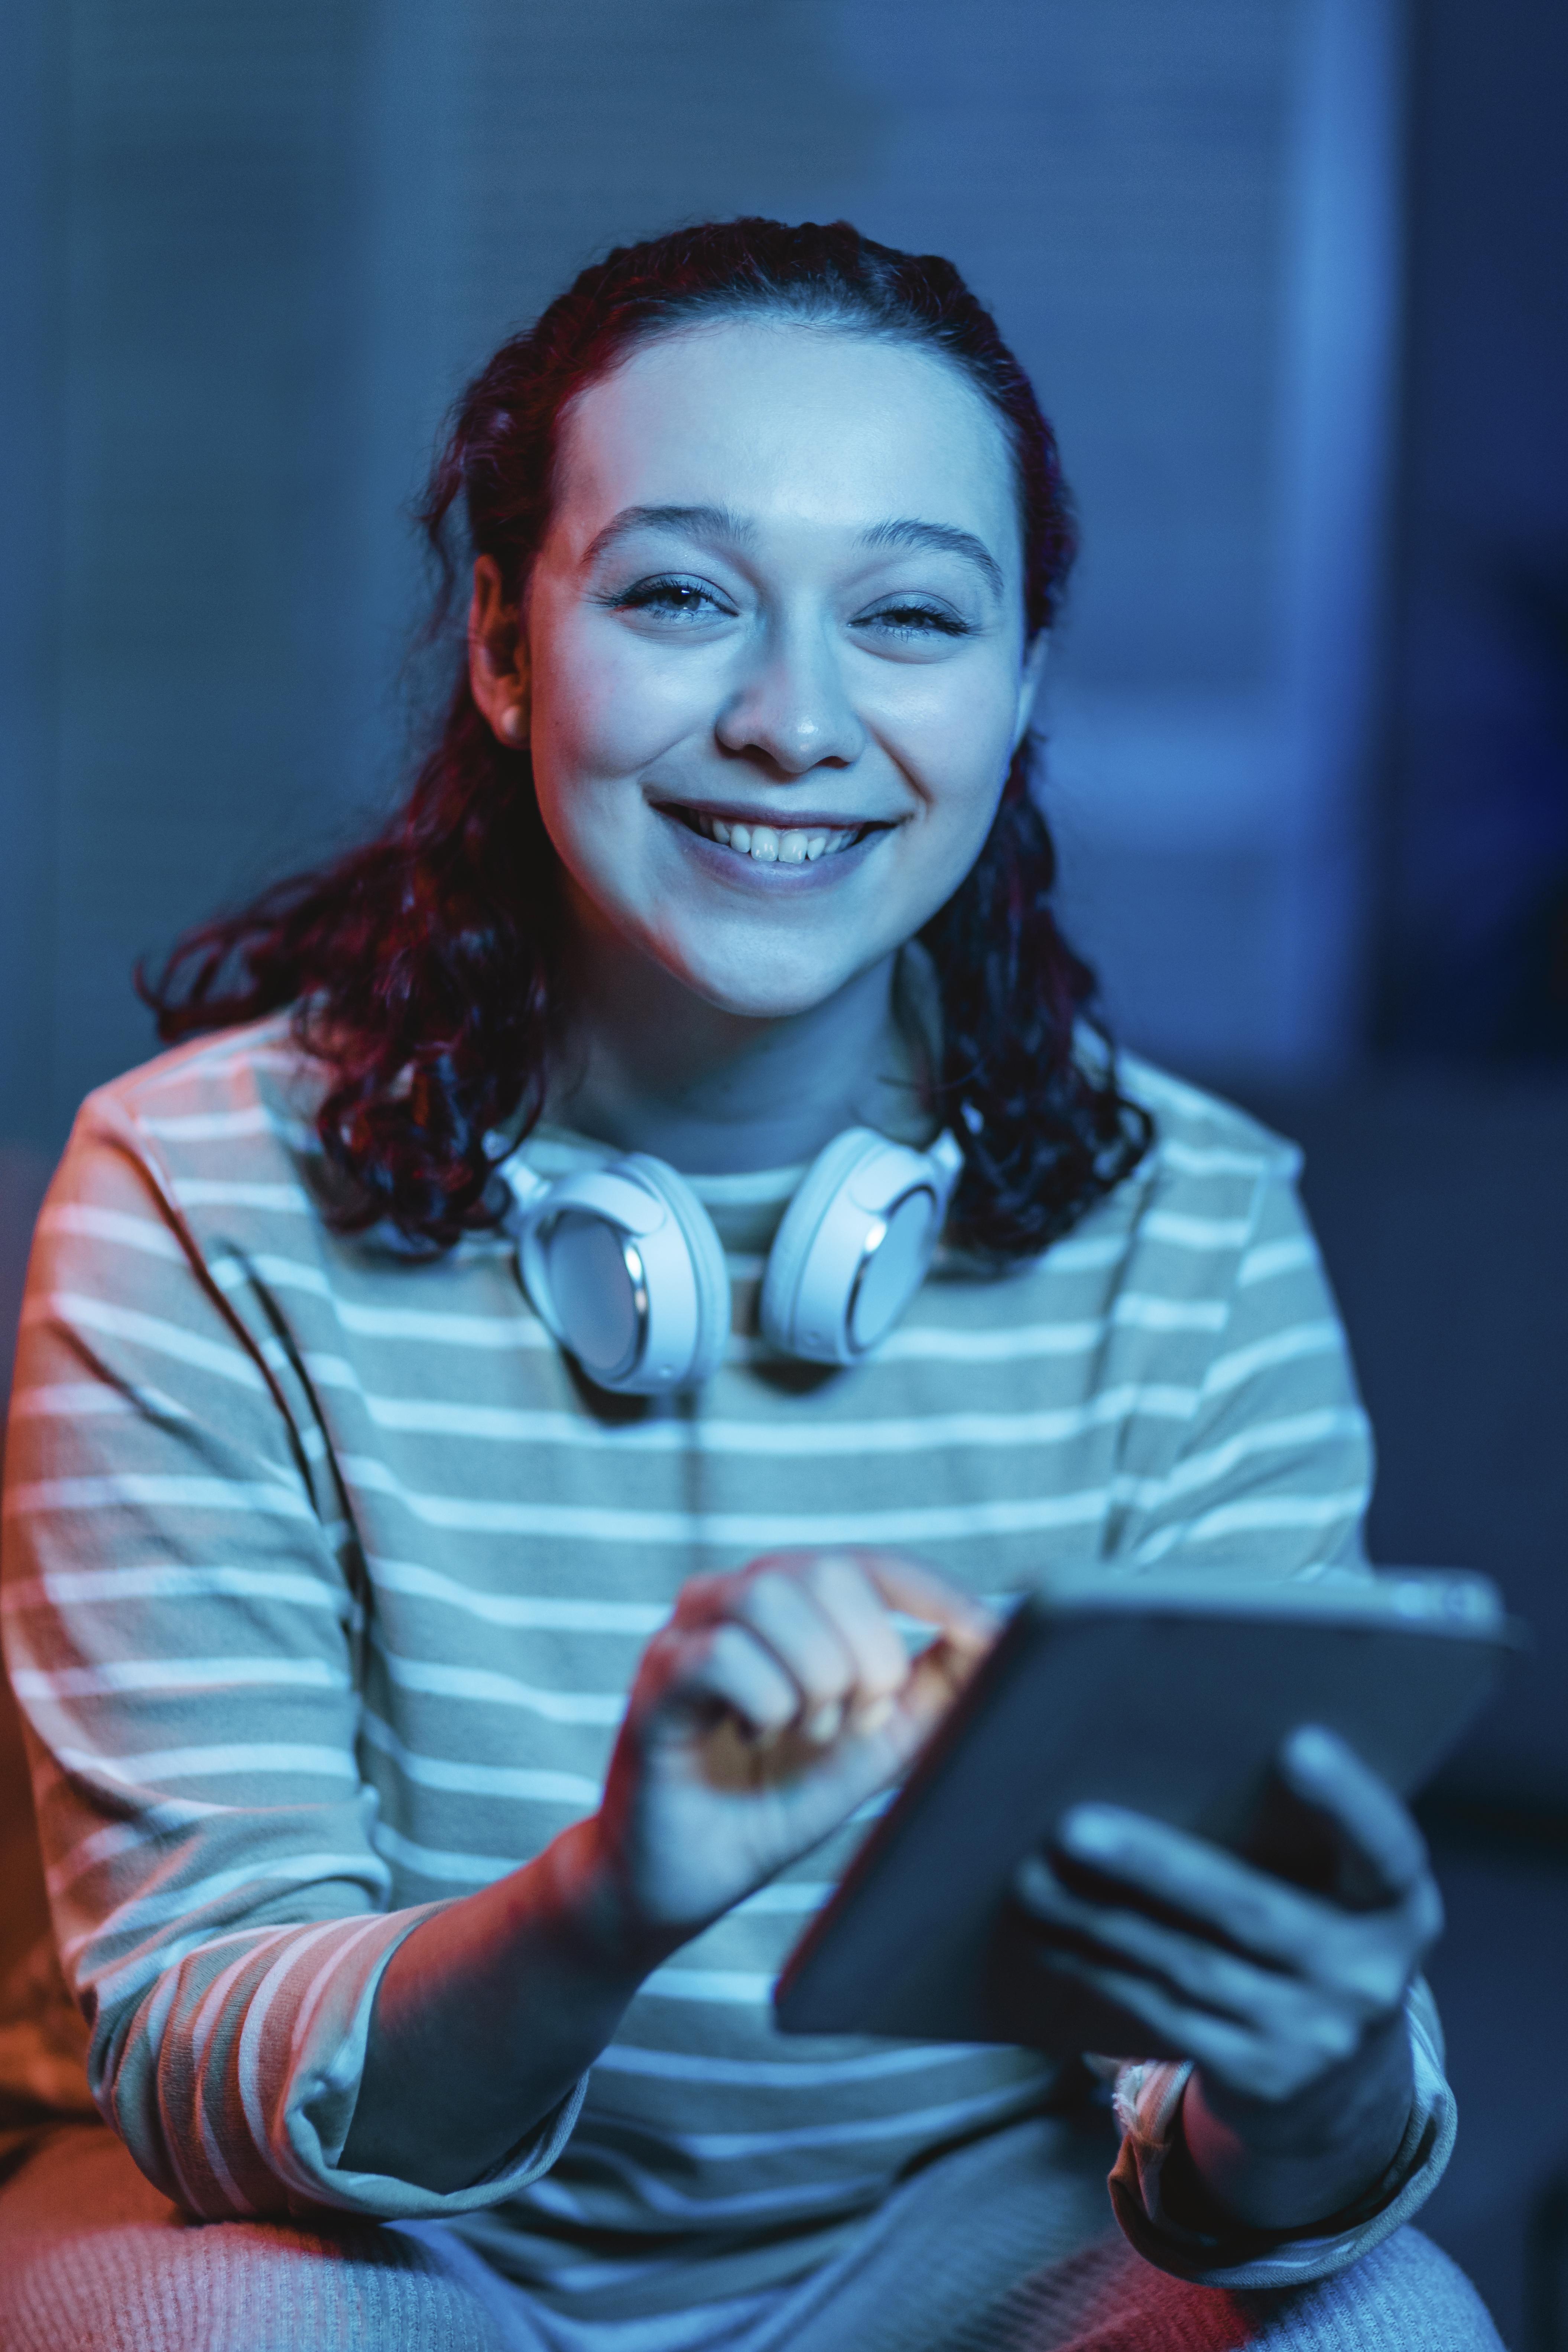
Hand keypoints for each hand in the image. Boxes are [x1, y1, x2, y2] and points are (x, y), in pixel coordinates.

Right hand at [593, 1549, 995, 1945]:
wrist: (688, 1879)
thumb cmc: (777, 1800)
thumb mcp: (878, 1742)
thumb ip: (933, 1689)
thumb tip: (994, 1635)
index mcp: (791, 1605)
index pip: (871, 1564)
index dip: (934, 1592)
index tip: (986, 1633)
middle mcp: (733, 1598)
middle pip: (826, 1571)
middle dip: (869, 1652)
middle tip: (859, 1720)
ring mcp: (687, 1632)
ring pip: (771, 1596)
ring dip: (817, 1675)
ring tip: (810, 1729)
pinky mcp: (655, 1680)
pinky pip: (723, 1653)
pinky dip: (767, 1700)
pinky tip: (758, 1735)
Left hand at [1014, 1726, 1442, 2226]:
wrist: (1343, 2082)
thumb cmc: (1320, 1932)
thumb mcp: (1341, 1891)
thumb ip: (1293, 1836)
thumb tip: (1167, 1753)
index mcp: (1397, 1905)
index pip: (1384, 1847)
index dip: (1347, 1799)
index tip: (1299, 1742)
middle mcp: (1367, 1976)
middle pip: (1249, 1910)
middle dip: (1154, 1866)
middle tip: (1072, 1825)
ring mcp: (1315, 2038)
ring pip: (1187, 1965)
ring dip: (1099, 1919)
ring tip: (1030, 1877)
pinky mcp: (1260, 2079)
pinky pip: (1164, 2014)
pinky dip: (1101, 1971)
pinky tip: (1053, 1937)